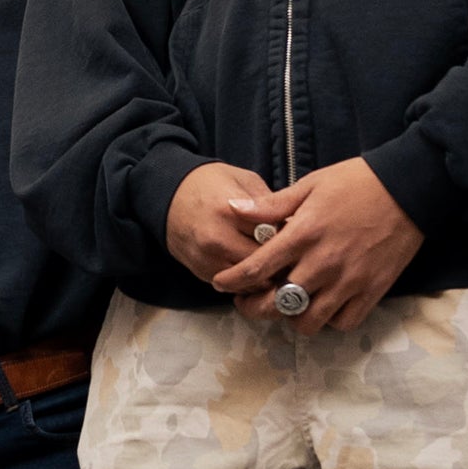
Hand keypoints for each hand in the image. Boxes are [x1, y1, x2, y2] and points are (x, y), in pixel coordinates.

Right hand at [166, 161, 297, 292]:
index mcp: (230, 211)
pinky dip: (248, 282)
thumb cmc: (209, 183)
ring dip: (266, 277)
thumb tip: (296, 226)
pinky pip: (234, 288)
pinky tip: (255, 270)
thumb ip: (269, 203)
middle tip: (293, 256)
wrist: (167, 194)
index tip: (299, 236)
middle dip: (281, 262)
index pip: (273, 236)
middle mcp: (217, 239)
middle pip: (263, 264)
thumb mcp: (243, 180)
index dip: (291, 238)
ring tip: (276, 264)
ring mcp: (207, 259)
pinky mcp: (201, 272)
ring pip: (250, 282)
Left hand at [224, 158, 421, 331]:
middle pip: (277, 304)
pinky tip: (323, 305)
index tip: (222, 284)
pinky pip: (342, 323)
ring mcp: (349, 281)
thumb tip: (234, 209)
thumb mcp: (310, 184)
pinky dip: (328, 320)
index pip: (257, 268)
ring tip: (289, 303)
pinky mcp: (372, 292)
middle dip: (255, 307)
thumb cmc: (357, 182)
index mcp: (304, 234)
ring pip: (308, 322)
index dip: (233, 281)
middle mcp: (323, 263)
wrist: (409, 189)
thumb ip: (272, 205)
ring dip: (292, 317)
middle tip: (250, 300)